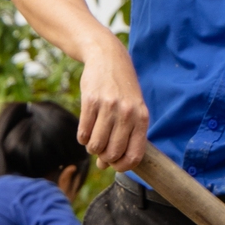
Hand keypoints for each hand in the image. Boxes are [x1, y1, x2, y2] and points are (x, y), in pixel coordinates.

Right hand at [76, 44, 148, 171]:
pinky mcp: (90, 101)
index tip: (115, 165)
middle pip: (113, 153)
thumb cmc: (122, 90)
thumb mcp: (133, 109)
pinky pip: (83, 133)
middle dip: (104, 158)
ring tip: (93, 140)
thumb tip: (105, 165)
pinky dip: (82, 138)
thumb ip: (125, 136)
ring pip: (96, 145)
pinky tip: (86, 132)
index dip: (123, 166)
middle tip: (101, 150)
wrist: (108, 58)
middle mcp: (127, 113)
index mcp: (141, 118)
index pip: (135, 155)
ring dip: (92, 148)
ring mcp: (109, 107)